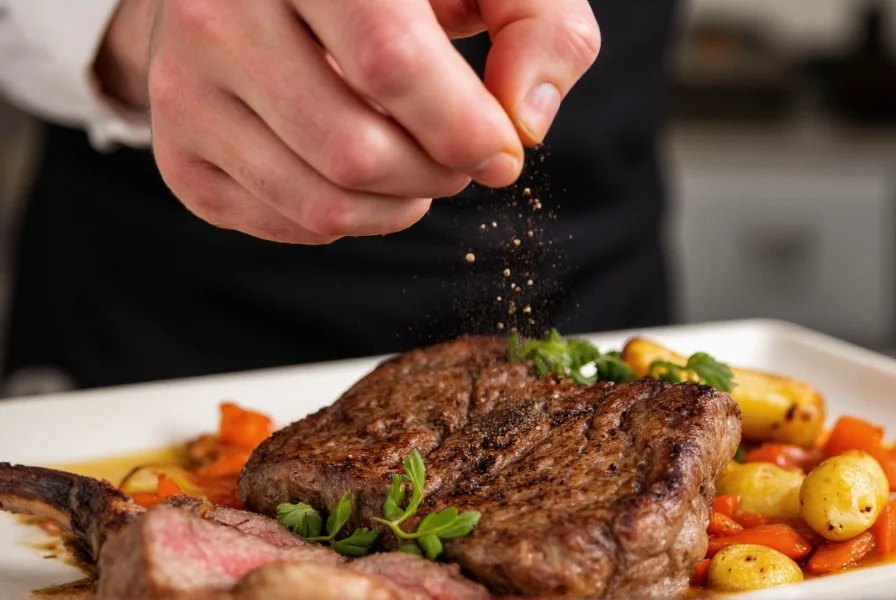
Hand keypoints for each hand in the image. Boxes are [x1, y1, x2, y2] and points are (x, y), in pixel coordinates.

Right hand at [99, 0, 599, 243]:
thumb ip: (537, 25)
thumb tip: (524, 120)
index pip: (390, 60)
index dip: (463, 127)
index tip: (503, 152)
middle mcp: (218, 12)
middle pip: (355, 149)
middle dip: (436, 176)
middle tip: (460, 157)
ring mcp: (185, 87)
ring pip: (320, 202)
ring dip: (400, 207)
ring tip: (419, 170)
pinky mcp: (179, 153)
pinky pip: (287, 224)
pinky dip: (348, 219)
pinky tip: (360, 175)